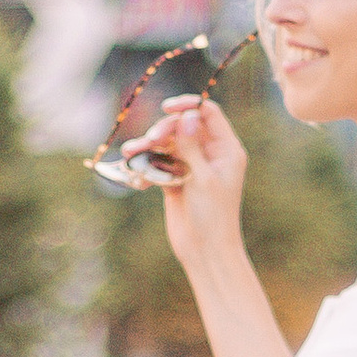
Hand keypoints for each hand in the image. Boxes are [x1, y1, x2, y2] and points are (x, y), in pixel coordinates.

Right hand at [143, 92, 249, 276]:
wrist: (205, 251)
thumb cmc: (213, 216)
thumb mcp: (203, 178)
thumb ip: (192, 146)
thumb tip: (187, 115)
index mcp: (226, 149)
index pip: (208, 114)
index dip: (188, 105)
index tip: (168, 108)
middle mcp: (210, 154)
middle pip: (183, 126)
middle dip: (164, 129)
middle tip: (151, 139)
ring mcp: (191, 166)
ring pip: (166, 145)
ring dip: (148, 146)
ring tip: (131, 152)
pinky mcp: (174, 180)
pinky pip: (157, 163)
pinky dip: (145, 164)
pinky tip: (134, 172)